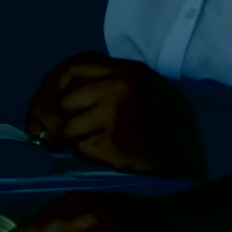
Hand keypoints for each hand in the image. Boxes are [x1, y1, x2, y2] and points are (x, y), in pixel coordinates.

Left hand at [26, 53, 201, 178]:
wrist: (192, 163)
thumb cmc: (167, 129)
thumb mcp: (142, 92)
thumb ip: (102, 87)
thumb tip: (51, 102)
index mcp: (127, 70)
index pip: (72, 68)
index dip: (50, 90)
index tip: (40, 110)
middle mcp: (119, 86)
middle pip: (64, 98)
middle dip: (55, 120)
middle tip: (52, 137)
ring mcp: (114, 113)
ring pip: (68, 126)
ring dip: (73, 141)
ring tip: (92, 147)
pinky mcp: (112, 142)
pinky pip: (79, 148)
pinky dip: (84, 155)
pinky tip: (103, 157)